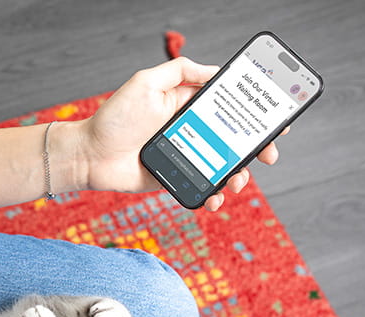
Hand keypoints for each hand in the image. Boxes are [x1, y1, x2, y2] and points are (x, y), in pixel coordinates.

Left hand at [77, 56, 286, 211]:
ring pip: (223, 166)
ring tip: (238, 180)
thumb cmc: (113, 118)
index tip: (275, 121)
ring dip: (239, 174)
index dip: (254, 114)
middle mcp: (191, 131)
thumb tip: (213, 70)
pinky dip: (214, 194)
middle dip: (257, 148)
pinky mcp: (175, 178)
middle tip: (269, 155)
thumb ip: (179, 71)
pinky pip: (202, 187)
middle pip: (234, 139)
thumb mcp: (145, 82)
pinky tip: (215, 197)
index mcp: (187, 106)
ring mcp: (185, 156)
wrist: (89, 155)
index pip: (228, 108)